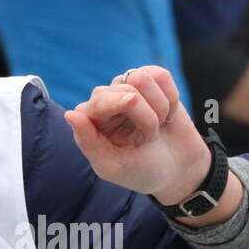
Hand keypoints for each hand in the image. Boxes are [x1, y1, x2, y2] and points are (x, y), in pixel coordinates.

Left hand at [65, 66, 209, 204]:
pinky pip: (161, 76)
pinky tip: (167, 116)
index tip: (137, 108)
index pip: (101, 98)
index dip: (121, 103)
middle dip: (147, 118)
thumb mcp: (113, 167)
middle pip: (127, 89)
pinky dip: (171, 98)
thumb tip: (70, 114)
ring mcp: (129, 88)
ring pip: (144, 78)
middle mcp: (106, 99)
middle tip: (149, 139)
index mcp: (91, 120)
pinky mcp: (153, 84)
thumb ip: (88, 142)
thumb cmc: (142, 172)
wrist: (178, 171)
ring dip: (160, 108)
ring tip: (158, 126)